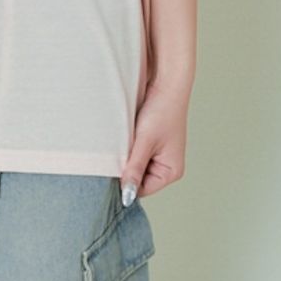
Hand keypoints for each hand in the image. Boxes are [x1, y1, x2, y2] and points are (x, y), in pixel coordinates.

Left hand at [120, 78, 189, 200]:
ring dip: (125, 158)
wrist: (166, 84)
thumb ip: (135, 169)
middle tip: (115, 155)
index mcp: (171, 172)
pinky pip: (134, 155)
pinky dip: (127, 149)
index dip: (124, 184)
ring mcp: (159, 156)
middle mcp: (167, 167)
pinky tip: (125, 138)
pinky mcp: (151, 145)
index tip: (109, 174)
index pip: (141, 190)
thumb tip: (127, 196)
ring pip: (134, 167)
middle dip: (125, 170)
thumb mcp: (145, 142)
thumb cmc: (161, 111)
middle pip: (137, 180)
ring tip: (124, 143)